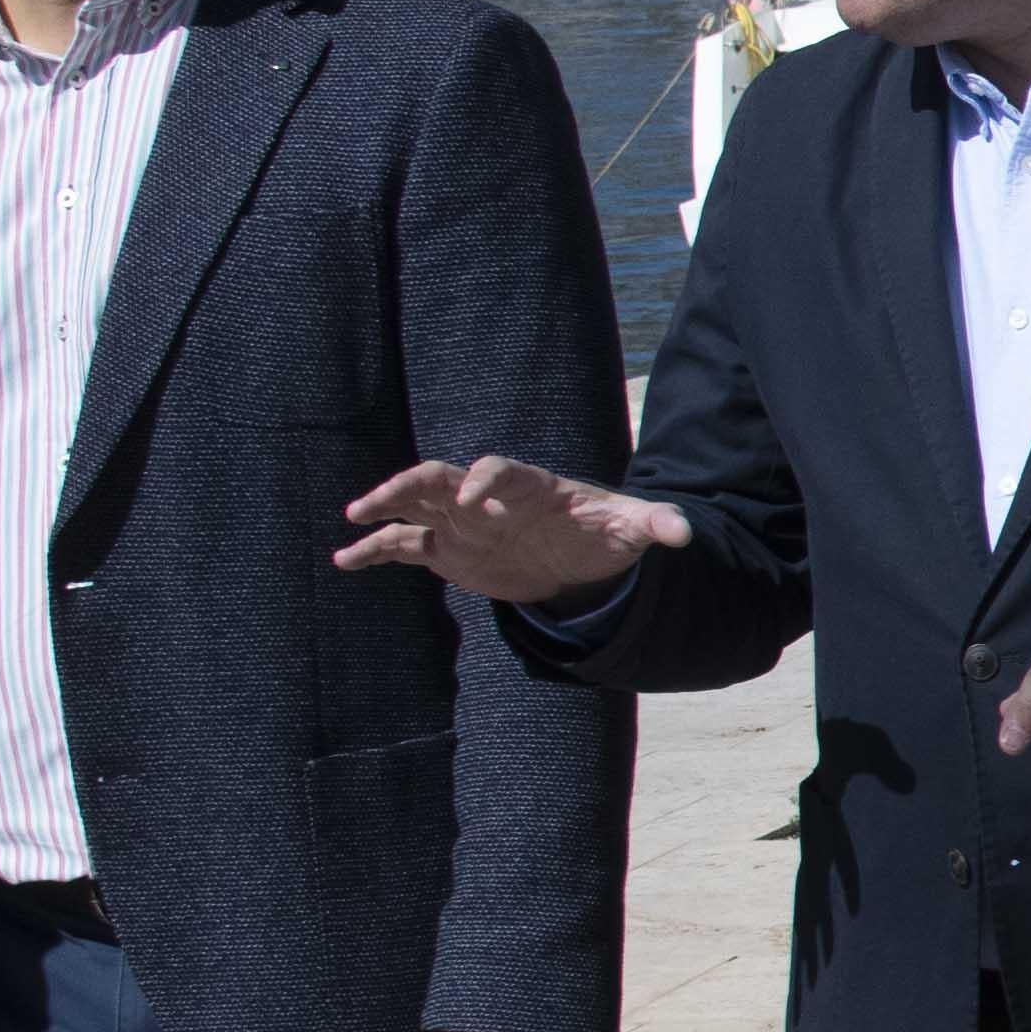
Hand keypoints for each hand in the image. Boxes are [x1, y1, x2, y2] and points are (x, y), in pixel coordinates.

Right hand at [340, 455, 690, 603]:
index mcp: (526, 486)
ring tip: (351, 522)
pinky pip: (404, 544)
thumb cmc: (601, 532)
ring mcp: (461, 522)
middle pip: (439, 478)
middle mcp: (485, 497)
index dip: (485, 481)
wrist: (580, 557)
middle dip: (408, 485)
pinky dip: (376, 550)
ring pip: (413, 506)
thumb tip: (685, 532)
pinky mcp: (449, 549)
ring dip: (382, 510)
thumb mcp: (631, 528)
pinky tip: (345, 560)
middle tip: (376, 501)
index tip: (473, 502)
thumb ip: (654, 526)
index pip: (498, 471)